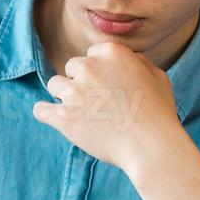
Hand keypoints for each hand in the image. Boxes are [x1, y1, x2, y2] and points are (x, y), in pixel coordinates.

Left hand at [32, 42, 182, 172]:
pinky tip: (53, 117)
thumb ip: (138, 62)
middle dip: (81, 82)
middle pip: (72, 67)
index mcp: (111, 53)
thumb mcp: (158, 77)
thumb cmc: (158, 114)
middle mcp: (89, 67)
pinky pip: (41, 110)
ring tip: (81, 114)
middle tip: (96, 103)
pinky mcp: (63, 116)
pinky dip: (45, 113)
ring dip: (65, 97)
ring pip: (54, 85)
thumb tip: (128, 58)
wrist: (151, 146)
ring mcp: (74, 92)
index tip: (106, 87)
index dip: (99, 71)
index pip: (92, 55)